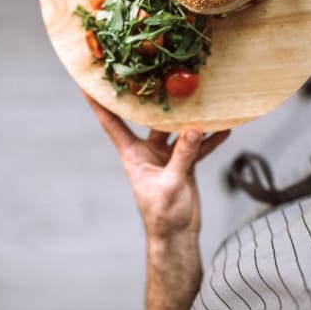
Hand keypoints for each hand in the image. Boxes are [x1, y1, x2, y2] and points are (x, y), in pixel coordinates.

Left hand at [83, 93, 229, 239]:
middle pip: (148, 119)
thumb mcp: (171, 184)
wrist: (177, 235)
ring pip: (177, 130)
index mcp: (133, 154)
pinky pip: (197, 147)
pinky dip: (209, 139)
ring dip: (189, 118)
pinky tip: (224, 129)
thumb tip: (193, 128)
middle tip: (159, 74)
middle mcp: (147, 151)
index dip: (98, 104)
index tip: (86, 83)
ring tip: (202, 99)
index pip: (111, 123)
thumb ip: (182, 156)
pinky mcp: (184, 163)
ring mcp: (167, 156)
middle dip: (153, 99)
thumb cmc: (163, 214)